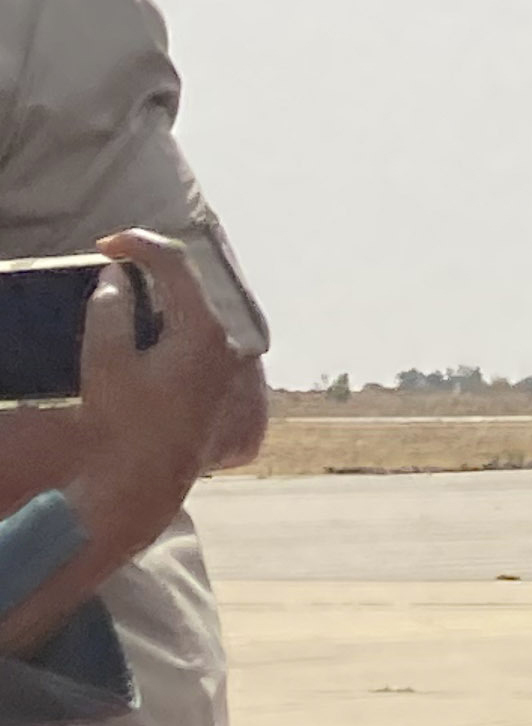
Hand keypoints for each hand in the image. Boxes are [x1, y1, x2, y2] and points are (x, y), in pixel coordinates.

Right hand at [65, 230, 236, 550]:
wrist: (148, 481)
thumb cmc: (125, 423)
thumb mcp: (105, 359)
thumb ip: (109, 310)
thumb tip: (115, 278)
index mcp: (203, 331)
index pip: (176, 263)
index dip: (138, 244)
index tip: (104, 245)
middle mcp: (228, 343)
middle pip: (193, 284)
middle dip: (153, 267)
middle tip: (113, 264)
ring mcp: (232, 364)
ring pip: (201, 310)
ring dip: (166, 296)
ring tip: (127, 293)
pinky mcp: (225, 382)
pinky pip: (203, 335)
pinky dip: (176, 322)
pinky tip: (149, 327)